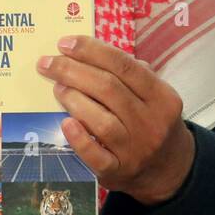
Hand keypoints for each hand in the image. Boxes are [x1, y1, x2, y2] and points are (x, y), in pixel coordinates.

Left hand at [36, 36, 194, 204]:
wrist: (167, 169)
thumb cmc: (151, 122)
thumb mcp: (154, 96)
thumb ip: (130, 73)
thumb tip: (88, 51)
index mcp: (162, 97)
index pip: (124, 66)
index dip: (92, 51)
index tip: (65, 43)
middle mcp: (151, 123)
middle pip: (109, 89)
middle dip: (73, 71)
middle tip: (47, 63)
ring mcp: (135, 149)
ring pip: (102, 121)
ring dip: (74, 100)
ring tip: (56, 87)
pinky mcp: (118, 172)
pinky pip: (95, 156)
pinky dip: (78, 139)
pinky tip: (65, 123)